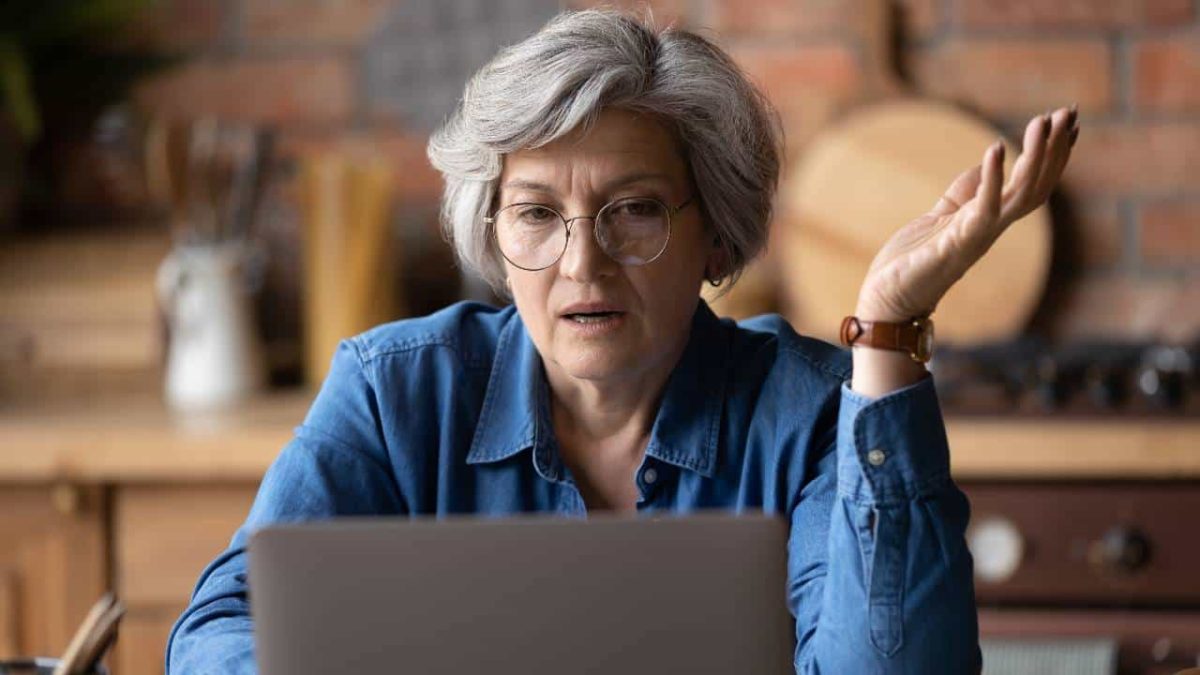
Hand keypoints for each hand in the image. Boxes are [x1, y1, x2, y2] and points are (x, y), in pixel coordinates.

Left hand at [854, 105, 1079, 321]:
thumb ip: (965, 192)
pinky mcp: (957, 244)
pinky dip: (992, 178)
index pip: (1032, 184)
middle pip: (1037, 185)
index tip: (1067, 120)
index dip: (1052, 154)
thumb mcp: (942, 216)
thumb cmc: (913, 262)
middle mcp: (991, 228)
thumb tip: (987, 164)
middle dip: (1054, 149)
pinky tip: (996, 148)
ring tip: (1042, 121)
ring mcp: (978, 236)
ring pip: (1021, 194)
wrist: (888, 300)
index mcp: (989, 220)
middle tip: (1068, 111)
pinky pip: (983, 208)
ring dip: (1035, 157)